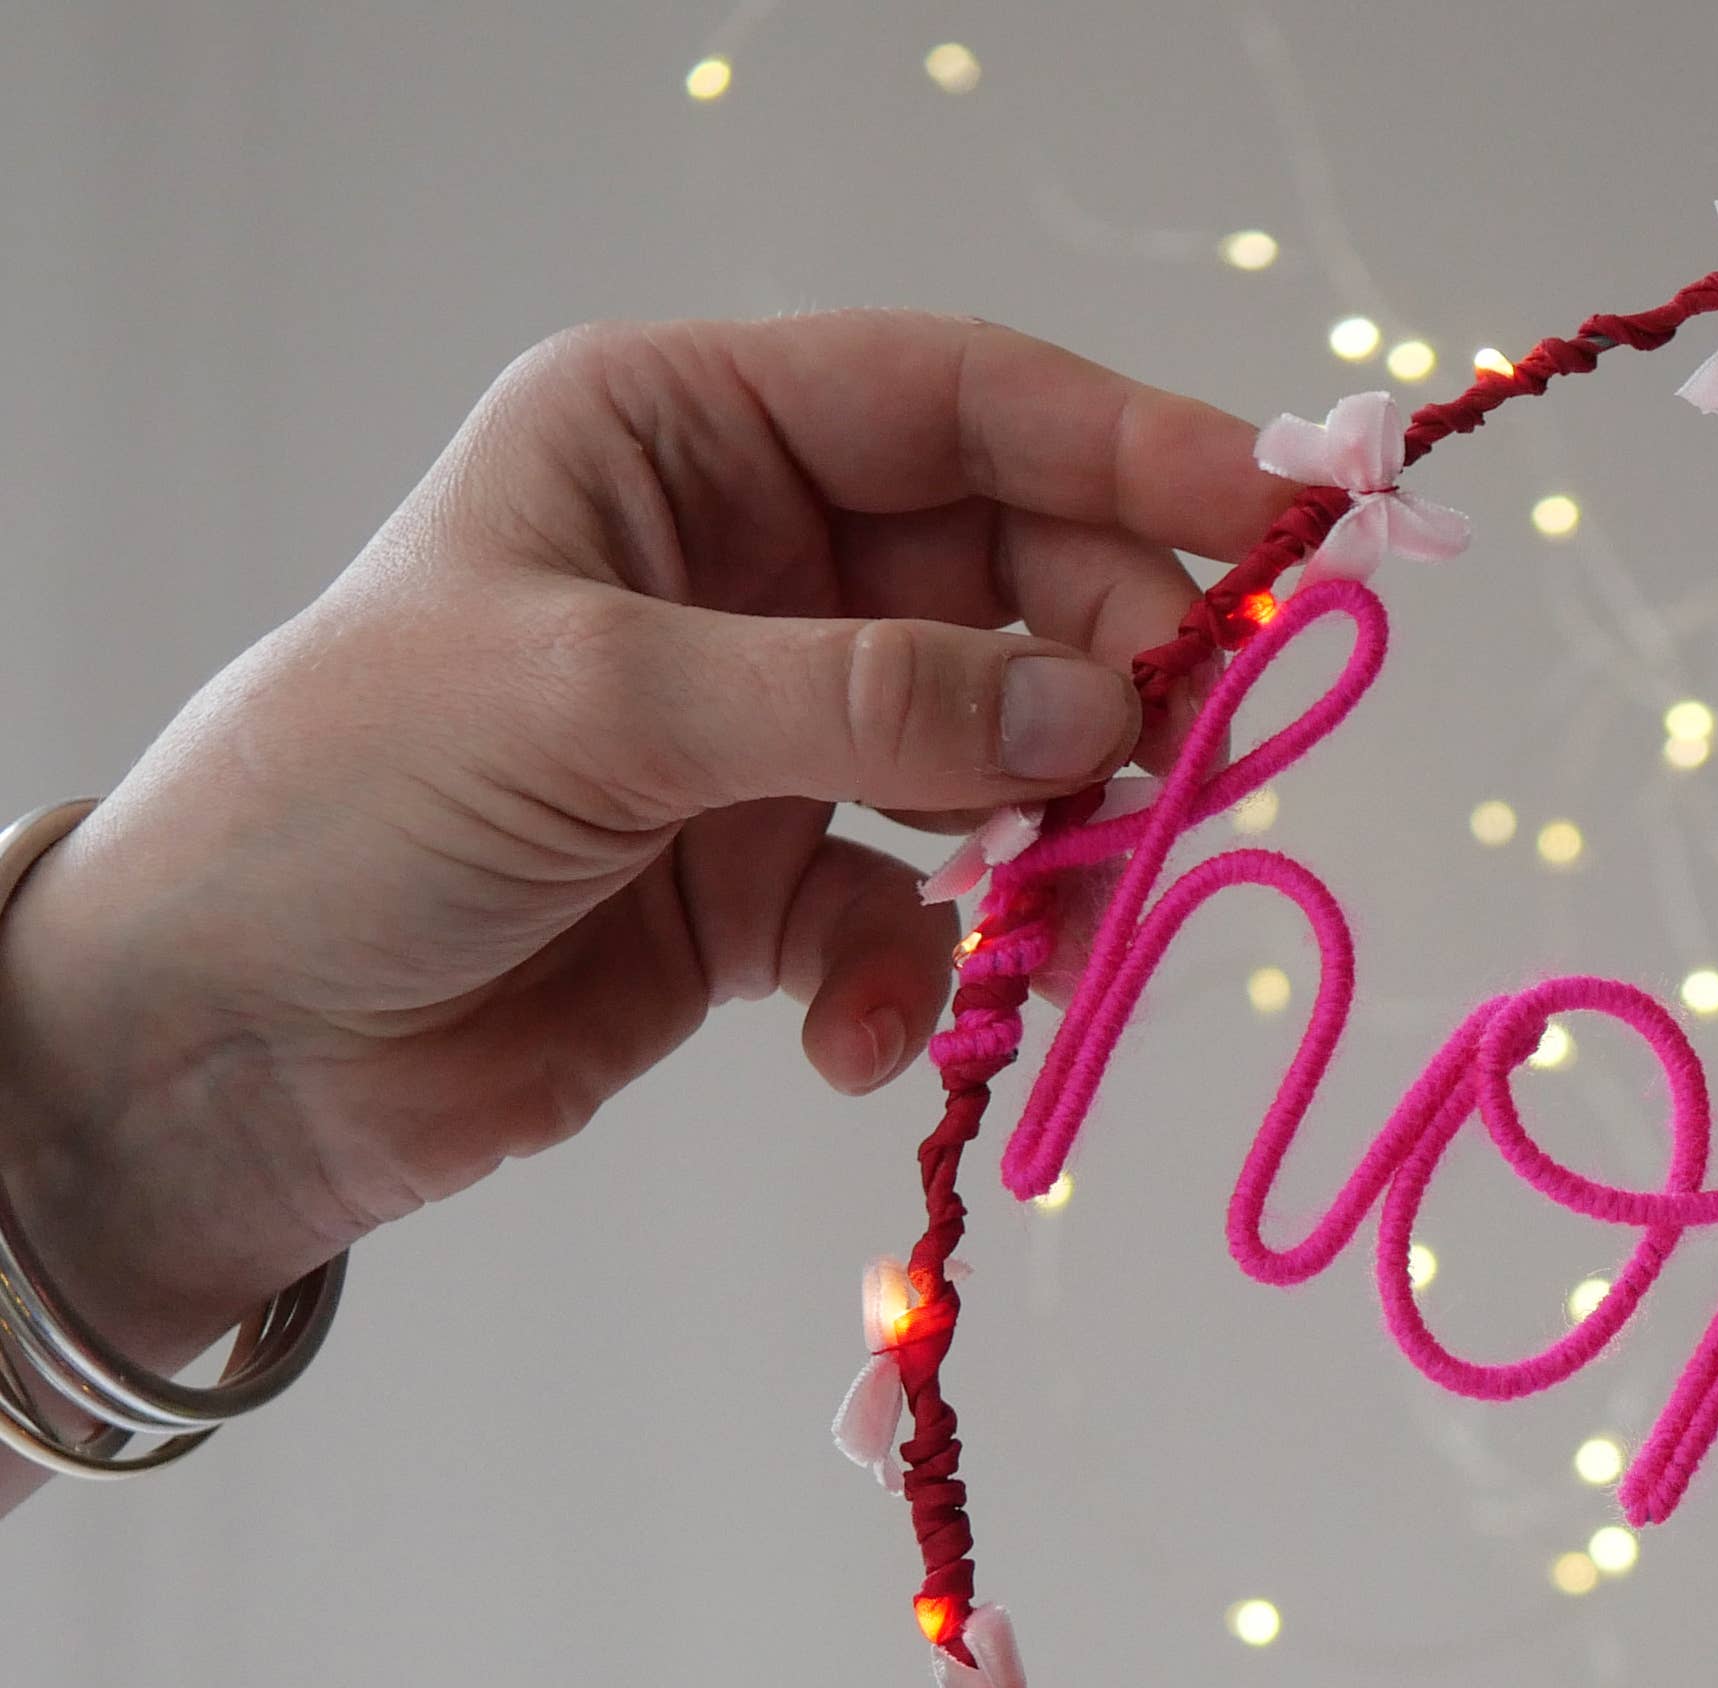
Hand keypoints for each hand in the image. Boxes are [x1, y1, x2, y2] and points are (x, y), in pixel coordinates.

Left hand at [0, 310, 1296, 1362]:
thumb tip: (1097, 710)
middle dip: (1107, 678)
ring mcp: (766, 738)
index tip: (1282, 528)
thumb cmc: (351, 804)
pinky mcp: (765, 896)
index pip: (955, 404)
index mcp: (677, 441)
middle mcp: (742, 571)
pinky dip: (920, 984)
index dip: (1130, 451)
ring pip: (993, 760)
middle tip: (1186, 770)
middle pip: (1012, 584)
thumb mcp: (601, 708)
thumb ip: (864, 702)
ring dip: (1043, 851)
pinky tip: (855, 1037)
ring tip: (1049, 931)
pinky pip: (918, 920)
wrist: (228, 1047)